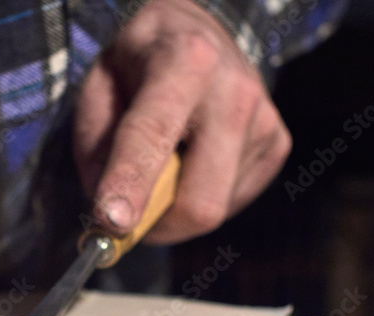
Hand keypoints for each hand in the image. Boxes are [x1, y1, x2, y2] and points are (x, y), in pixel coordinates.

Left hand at [74, 0, 291, 243]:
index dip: (130, 184)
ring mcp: (263, 120)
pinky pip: (230, 203)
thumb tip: (112, 217)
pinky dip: (201, 196)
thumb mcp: (98, 88)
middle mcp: (234, 90)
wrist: (199, 33)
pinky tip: (194, 159)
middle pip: (199, 201)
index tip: (112, 223)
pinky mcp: (276, 144)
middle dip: (158, 225)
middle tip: (130, 217)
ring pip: (213, 210)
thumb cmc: (139, 66)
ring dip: (177, 207)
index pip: (153, 135)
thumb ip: (97, 148)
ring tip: (167, 160)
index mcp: (183, 60)